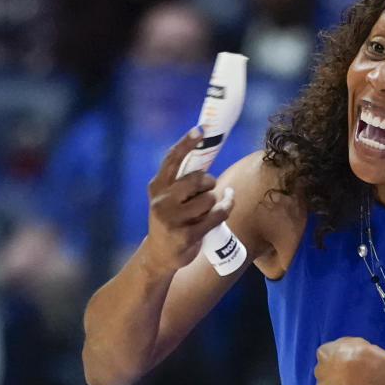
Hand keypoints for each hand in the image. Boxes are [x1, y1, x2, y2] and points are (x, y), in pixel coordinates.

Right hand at [143, 127, 233, 273]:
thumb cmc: (171, 220)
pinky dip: (226, 208)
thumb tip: (206, 154)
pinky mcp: (186, 235)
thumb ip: (181, 181)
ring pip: (209, 198)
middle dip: (209, 182)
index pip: (172, 160)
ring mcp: (173, 219)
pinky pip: (216, 215)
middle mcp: (162, 201)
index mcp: (157, 187)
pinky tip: (228, 204)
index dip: (186, 143)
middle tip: (208, 188)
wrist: (160, 254)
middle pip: (197, 179)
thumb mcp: (168, 198)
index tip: (200, 130)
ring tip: (207, 208)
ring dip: (215, 201)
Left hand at [314, 337, 377, 384]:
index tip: (349, 364)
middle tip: (352, 378)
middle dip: (336, 377)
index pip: (326, 357)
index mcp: (323, 353)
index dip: (339, 362)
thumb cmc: (363, 355)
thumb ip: (343, 349)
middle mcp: (319, 370)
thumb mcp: (353, 342)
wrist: (366, 372)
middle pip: (326, 375)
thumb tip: (344, 355)